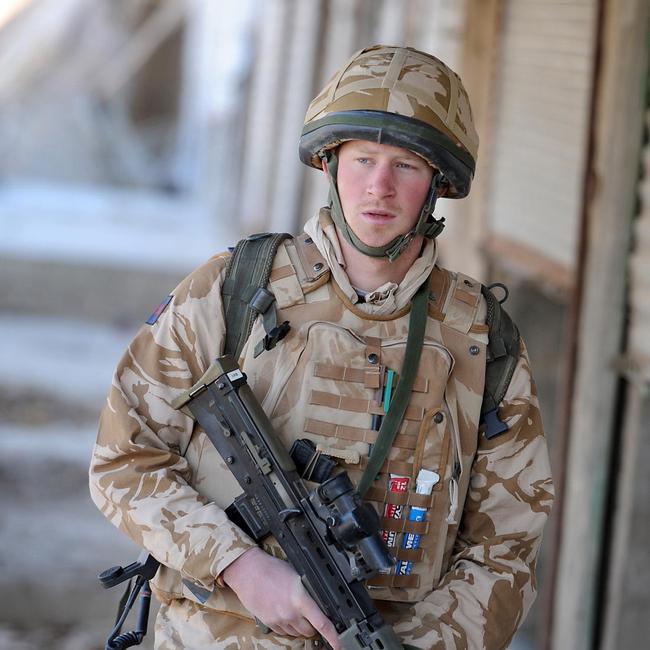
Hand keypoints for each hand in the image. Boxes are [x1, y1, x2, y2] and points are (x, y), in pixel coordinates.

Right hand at [222, 547, 340, 648]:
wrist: (248, 571)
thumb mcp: (296, 575)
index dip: (334, 637)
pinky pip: (284, 632)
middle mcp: (290, 613)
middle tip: (312, 614)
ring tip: (295, 610)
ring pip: (297, 633)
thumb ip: (307, 591)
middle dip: (314, 625)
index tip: (340, 645)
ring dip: (301, 626)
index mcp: (300, 599)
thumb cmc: (272, 569)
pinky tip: (285, 613)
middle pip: (310, 631)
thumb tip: (318, 601)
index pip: (322, 623)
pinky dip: (288, 626)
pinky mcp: (269, 623)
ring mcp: (279, 620)